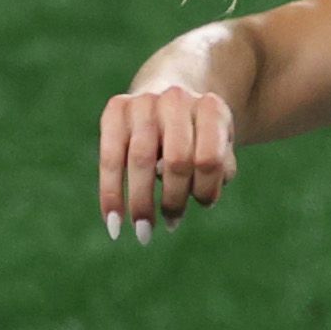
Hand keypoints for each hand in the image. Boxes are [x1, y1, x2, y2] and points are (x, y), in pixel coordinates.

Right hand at [98, 77, 235, 243]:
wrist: (171, 97)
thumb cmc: (201, 137)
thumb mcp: (220, 148)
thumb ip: (216, 169)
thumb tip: (181, 187)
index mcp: (210, 108)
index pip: (210, 159)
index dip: (206, 189)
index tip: (203, 205)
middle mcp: (176, 99)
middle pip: (176, 161)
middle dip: (173, 200)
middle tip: (171, 224)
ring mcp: (144, 102)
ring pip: (140, 161)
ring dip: (141, 203)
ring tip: (144, 232)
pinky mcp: (116, 109)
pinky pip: (109, 158)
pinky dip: (110, 194)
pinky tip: (113, 222)